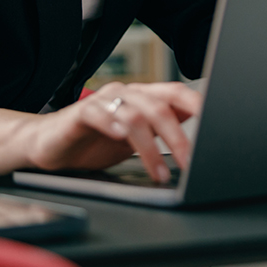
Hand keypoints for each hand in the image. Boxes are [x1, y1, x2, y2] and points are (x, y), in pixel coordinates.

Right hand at [25, 81, 200, 183]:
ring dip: (150, 147)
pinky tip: (121, 137)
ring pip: (135, 115)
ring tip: (159, 173)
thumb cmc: (94, 141)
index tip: (217, 122)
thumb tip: (199, 136)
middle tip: (191, 164)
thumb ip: (162, 133)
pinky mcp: (80, 113)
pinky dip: (112, 124)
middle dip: (179, 137)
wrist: (48, 143)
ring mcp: (103, 101)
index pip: (176, 93)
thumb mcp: (136, 140)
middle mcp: (126, 93)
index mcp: (143, 97)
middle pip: (160, 107)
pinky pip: (99, 114)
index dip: (197, 104)